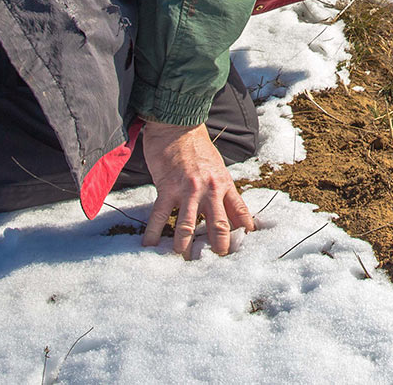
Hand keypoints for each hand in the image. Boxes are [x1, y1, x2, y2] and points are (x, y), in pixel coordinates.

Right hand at [139, 120, 254, 257]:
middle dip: (217, 248)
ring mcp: (188, 190)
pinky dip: (153, 233)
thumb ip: (225, 192)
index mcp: (224, 184)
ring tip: (181, 260)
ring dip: (185, 247)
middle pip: (218, 226)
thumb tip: (236, 216)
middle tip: (213, 266)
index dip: (244, 233)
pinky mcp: (167, 187)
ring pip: (188, 226)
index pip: (240, 213)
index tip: (243, 251)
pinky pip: (159, 215)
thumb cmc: (198, 148)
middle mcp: (209, 189)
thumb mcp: (219, 168)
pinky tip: (148, 247)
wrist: (177, 125)